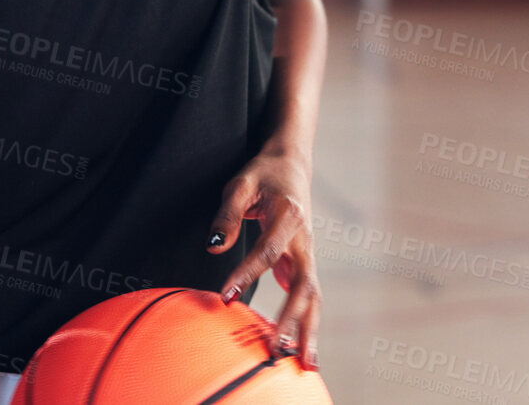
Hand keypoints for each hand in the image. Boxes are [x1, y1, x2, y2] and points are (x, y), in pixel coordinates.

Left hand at [206, 149, 320, 370]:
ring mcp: (308, 254)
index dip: (248, 275)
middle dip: (292, 319)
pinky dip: (306, 322)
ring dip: (308, 330)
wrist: (292, 165)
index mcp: (290, 216)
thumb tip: (214, 248)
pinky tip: (298, 347)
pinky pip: (308, 296)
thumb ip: (227, 215)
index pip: (268, 251)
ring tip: (303, 362)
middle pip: (305, 286)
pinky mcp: (304, 263)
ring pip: (313, 297)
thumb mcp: (240, 184)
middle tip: (276, 348)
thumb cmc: (263, 174)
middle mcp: (305, 240)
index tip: (226, 297)